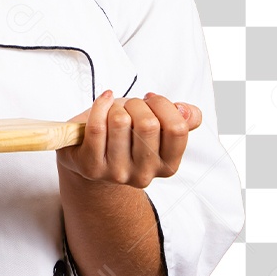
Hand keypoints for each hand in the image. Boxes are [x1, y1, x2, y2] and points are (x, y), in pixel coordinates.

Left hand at [56, 90, 201, 187]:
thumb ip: (181, 119)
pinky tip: (103, 101)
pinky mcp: (91, 166)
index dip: (163, 105)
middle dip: (137, 104)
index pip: (177, 128)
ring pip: (120, 121)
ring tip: (113, 111)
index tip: (151, 100)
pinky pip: (97, 127)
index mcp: (167, 165)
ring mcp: (117, 173)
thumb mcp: (157, 124)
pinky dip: (99, 105)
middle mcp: (144, 175)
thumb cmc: (126, 133)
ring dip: (116, 106)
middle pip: (148, 123)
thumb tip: (187, 112)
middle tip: (130, 107)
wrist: (89, 153)